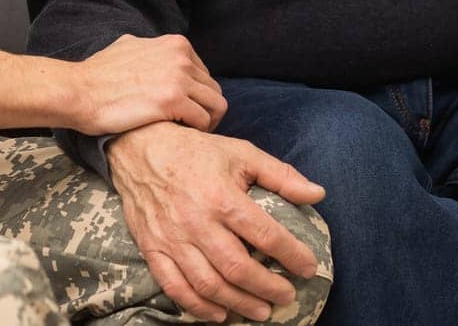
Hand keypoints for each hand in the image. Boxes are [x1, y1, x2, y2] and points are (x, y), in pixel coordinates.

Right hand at [67, 34, 227, 135]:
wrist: (80, 91)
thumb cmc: (98, 75)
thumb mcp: (130, 46)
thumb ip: (153, 51)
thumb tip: (158, 56)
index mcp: (175, 44)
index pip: (205, 73)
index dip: (197, 95)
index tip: (186, 110)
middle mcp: (181, 57)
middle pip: (214, 90)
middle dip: (205, 110)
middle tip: (189, 127)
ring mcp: (179, 77)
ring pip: (216, 105)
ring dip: (206, 123)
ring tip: (190, 134)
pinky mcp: (173, 100)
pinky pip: (203, 120)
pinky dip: (196, 131)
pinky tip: (179, 135)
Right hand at [109, 122, 324, 322]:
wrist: (140, 147)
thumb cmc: (195, 152)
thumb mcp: (241, 153)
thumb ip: (281, 175)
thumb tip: (317, 194)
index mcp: (222, 197)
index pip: (266, 236)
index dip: (293, 255)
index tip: (308, 267)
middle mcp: (197, 222)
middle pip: (238, 268)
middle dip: (268, 288)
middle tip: (286, 296)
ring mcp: (172, 238)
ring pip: (208, 284)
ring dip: (238, 303)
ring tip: (261, 310)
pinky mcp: (152, 248)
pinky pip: (175, 287)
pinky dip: (197, 307)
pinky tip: (219, 313)